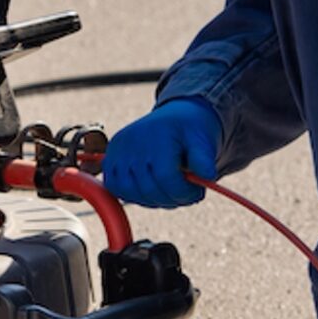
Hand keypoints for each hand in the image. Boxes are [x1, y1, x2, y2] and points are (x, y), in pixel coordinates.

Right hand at [98, 99, 220, 206]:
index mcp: (157, 136)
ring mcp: (117, 151)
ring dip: (152, 199)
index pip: (166, 178)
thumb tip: (208, 176)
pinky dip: (133, 194)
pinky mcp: (109, 158)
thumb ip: (204, 159)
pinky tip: (151, 188)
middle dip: (172, 198)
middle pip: (149, 189)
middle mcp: (132, 142)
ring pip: (130, 193)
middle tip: (185, 194)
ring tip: (169, 190)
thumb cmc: (189, 131)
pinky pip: (115, 188)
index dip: (184, 192)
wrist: (173, 118)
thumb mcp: (203, 140)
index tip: (197, 192)